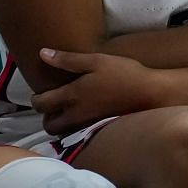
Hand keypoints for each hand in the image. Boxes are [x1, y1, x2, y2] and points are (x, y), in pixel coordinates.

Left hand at [31, 50, 163, 136]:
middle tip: (54, 106)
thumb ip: (68, 59)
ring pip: (63, 132)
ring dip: (60, 124)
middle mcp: (75, 114)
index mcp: (71, 95)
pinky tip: (85, 116)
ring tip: (68, 111)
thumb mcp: (97, 60)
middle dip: (46, 116)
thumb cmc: (124, 74)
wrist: (150, 93)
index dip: (36, 99)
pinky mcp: (99, 129)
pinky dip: (75, 127)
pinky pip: (78, 133)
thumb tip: (42, 53)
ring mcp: (87, 124)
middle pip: (49, 124)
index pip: (41, 103)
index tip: (41, 93)